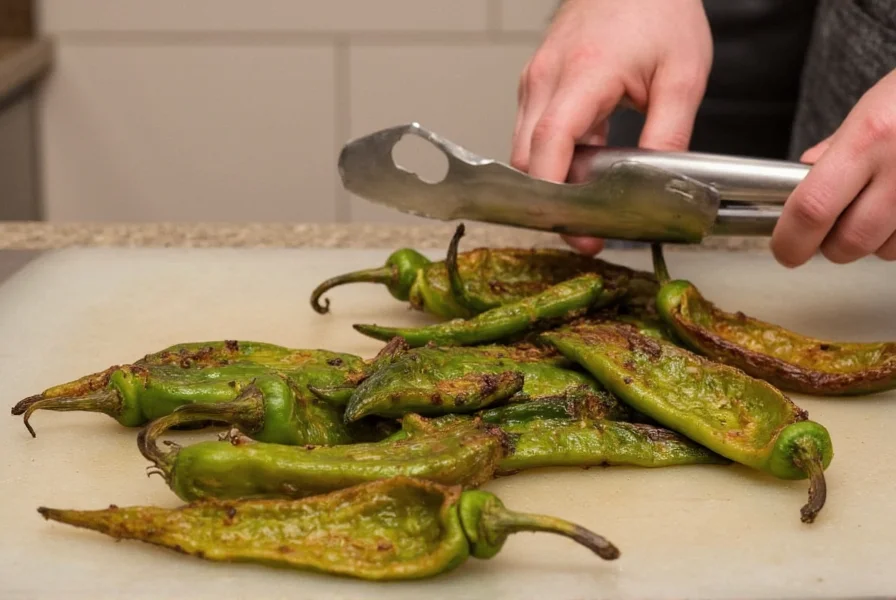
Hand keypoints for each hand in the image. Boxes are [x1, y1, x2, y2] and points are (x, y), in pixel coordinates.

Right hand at [510, 0, 712, 254]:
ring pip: (524, 148)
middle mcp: (547, 78)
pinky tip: (581, 174)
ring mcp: (537, 79)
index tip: (576, 227)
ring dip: (547, 182)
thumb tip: (656, 185)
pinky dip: (551, 159)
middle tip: (584, 231)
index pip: (550, 142)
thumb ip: (669, 133)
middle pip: (526, 157)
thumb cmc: (659, 9)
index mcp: (585, 73)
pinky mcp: (538, 82)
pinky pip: (533, 132)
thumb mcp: (683, 74)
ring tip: (585, 208)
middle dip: (548, 201)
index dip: (555, 194)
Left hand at [771, 68, 895, 266]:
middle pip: (849, 242)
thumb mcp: (873, 106)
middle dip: (832, 245)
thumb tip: (802, 181)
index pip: (812, 209)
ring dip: (873, 242)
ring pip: (885, 251)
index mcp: (869, 137)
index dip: (791, 240)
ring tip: (881, 204)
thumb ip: (836, 151)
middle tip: (832, 226)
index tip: (785, 250)